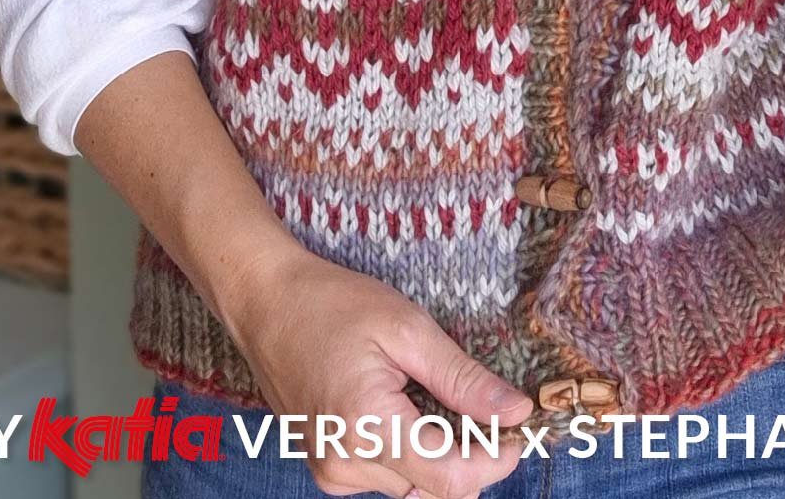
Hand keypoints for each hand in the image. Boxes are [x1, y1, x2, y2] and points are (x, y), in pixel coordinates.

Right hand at [221, 242, 532, 497]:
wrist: (266, 304)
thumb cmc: (332, 304)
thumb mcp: (407, 329)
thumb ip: (462, 378)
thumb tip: (515, 411)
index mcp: (367, 427)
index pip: (451, 478)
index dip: (495, 461)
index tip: (518, 430)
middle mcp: (346, 464)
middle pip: (435, 489)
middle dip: (471, 456)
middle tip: (485, 406)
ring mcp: (332, 471)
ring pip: (413, 486)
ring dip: (439, 453)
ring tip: (432, 394)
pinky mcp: (327, 467)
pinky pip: (387, 475)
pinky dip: (409, 451)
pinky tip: (405, 405)